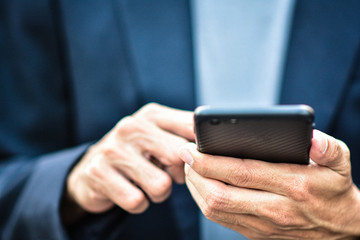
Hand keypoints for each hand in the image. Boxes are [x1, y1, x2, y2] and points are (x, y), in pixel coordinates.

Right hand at [64, 103, 193, 218]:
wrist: (91, 168)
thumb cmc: (137, 153)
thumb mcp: (159, 135)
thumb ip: (185, 133)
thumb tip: (216, 142)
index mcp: (151, 115)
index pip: (191, 127)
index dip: (200, 150)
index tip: (195, 160)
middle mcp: (131, 127)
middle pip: (179, 156)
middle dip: (179, 174)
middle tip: (169, 175)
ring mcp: (113, 149)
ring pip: (161, 185)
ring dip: (160, 194)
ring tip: (148, 184)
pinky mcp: (98, 173)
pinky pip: (137, 201)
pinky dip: (140, 203)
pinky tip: (132, 191)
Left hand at [179, 130, 359, 238]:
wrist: (341, 229)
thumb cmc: (334, 190)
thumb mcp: (340, 164)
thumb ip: (329, 148)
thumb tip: (312, 138)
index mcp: (293, 186)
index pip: (242, 173)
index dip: (211, 162)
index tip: (191, 148)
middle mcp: (275, 209)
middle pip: (220, 194)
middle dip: (195, 174)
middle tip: (185, 154)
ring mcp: (263, 224)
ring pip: (215, 209)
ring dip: (195, 188)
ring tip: (190, 167)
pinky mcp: (255, 233)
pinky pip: (220, 219)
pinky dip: (204, 201)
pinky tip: (201, 184)